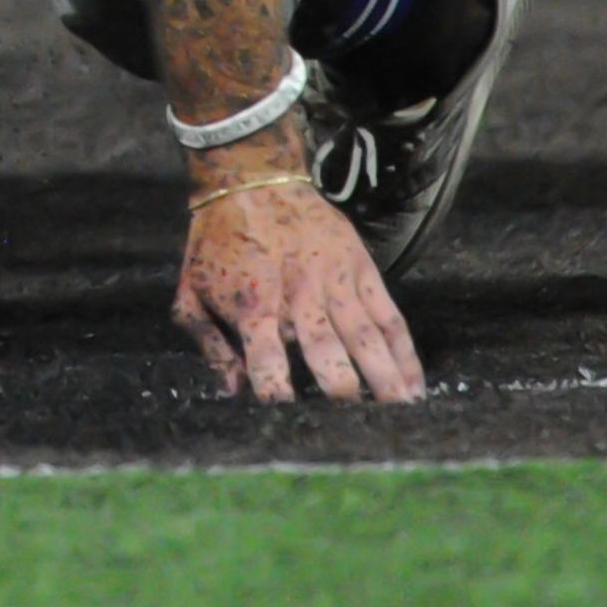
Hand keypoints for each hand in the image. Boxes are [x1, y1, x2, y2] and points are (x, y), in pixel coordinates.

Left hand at [170, 168, 424, 403]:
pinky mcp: (360, 269)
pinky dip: (405, 352)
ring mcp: (334, 282)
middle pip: (324, 350)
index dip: (276, 391)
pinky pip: (389, 316)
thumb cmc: (218, 242)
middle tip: (355, 426)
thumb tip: (233, 391)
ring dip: (384, 378)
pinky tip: (414, 384)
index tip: (287, 419)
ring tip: (400, 412)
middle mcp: (298, 298)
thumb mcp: (192, 291)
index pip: (266, 360)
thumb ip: (210, 344)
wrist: (253, 180)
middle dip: (340, 388)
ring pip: (365, 337)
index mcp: (254, 307)